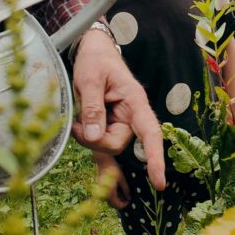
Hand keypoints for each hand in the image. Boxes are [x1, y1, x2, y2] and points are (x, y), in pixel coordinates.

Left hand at [71, 30, 165, 190]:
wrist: (93, 51)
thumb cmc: (95, 61)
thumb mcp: (89, 79)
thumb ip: (92, 108)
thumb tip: (93, 137)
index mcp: (134, 101)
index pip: (150, 132)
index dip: (155, 158)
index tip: (159, 183)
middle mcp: (131, 116)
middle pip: (117, 144)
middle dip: (94, 141)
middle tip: (74, 124)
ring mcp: (120, 123)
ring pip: (106, 147)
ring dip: (88, 141)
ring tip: (75, 122)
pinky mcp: (107, 127)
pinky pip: (104, 149)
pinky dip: (99, 160)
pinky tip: (105, 182)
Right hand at [93, 153, 130, 208]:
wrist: (103, 160)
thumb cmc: (114, 168)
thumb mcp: (122, 179)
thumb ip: (126, 189)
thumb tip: (129, 198)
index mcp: (109, 193)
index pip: (117, 205)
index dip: (124, 205)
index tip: (129, 201)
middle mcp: (103, 194)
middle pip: (112, 204)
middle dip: (120, 202)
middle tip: (127, 197)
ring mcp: (100, 190)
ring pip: (109, 200)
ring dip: (116, 199)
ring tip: (124, 192)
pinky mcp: (99, 186)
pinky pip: (106, 194)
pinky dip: (112, 194)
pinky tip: (118, 188)